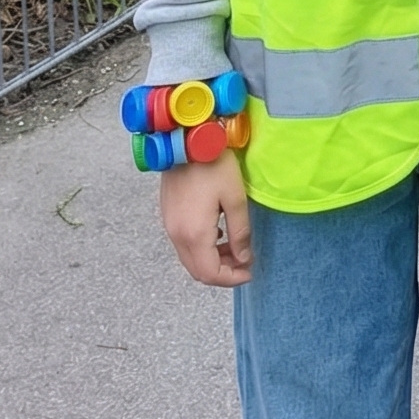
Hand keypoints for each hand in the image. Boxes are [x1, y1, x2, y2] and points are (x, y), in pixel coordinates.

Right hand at [160, 155, 251, 287]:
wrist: (187, 140)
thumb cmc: (214, 165)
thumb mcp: (235, 198)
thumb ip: (240, 232)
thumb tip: (244, 258)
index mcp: (194, 234)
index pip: (210, 274)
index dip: (232, 278)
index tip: (250, 270)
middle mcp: (176, 235)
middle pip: (198, 271)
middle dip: (223, 272)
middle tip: (245, 261)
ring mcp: (169, 225)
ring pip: (190, 258)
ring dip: (212, 260)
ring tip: (235, 247)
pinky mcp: (168, 215)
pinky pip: (184, 244)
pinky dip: (202, 248)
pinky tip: (218, 232)